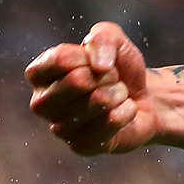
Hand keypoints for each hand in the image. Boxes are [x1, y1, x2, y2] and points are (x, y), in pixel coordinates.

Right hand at [25, 21, 156, 154]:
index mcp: (40, 74)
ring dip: (118, 93)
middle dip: (106, 75)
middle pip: (77, 81)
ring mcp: (59, 127)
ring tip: (118, 95)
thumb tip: (98, 66)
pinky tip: (125, 111)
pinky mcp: (80, 146)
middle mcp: (41, 103)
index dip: (88, 55)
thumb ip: (102, 37)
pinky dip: (126, 112)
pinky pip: (109, 123)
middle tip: (111, 79)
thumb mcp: (114, 39)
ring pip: (97, 102)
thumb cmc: (120, 69)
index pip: (59, 58)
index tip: (98, 59)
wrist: (144, 100)